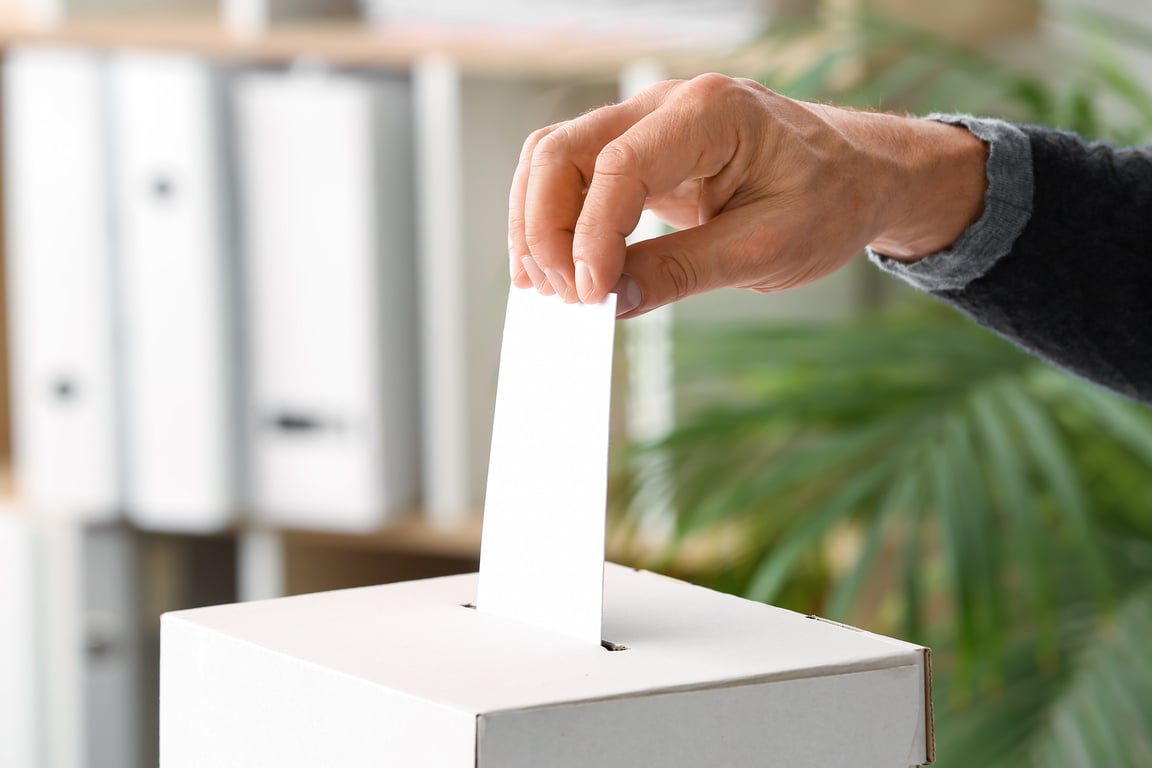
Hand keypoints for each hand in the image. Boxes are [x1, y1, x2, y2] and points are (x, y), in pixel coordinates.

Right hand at [508, 73, 986, 316]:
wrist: (854, 177)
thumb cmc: (825, 202)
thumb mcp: (767, 248)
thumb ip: (684, 271)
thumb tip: (613, 301)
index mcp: (711, 112)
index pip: (620, 164)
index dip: (591, 235)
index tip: (592, 295)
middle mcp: (666, 103)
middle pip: (563, 151)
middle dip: (545, 228)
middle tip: (563, 297)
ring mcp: (645, 123)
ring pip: (553, 159)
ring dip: (536, 224)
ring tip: (547, 290)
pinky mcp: (637, 152)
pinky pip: (572, 177)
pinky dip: (552, 222)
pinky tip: (555, 270)